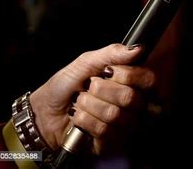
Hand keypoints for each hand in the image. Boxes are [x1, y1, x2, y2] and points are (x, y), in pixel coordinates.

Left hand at [29, 43, 154, 154]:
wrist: (45, 110)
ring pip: (114, 115)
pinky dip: (85, 121)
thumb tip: (138, 48)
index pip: (148, 79)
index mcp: (133, 82)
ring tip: (82, 103)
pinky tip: (80, 119)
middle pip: (130, 97)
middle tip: (89, 88)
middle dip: (101, 90)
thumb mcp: (88, 61)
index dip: (127, 75)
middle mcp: (134, 105)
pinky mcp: (111, 144)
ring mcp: (124, 126)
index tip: (107, 71)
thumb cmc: (68, 84)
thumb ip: (113, 53)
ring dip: (90, 106)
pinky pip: (104, 131)